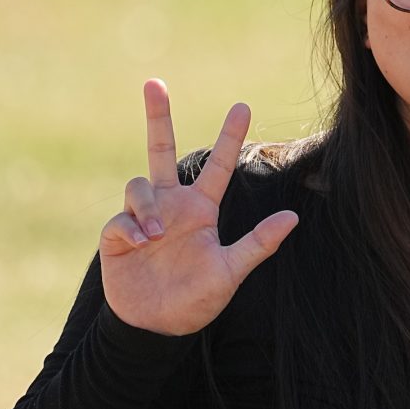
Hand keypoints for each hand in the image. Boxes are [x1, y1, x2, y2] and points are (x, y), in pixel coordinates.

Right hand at [98, 79, 298, 335]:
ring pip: (139, 185)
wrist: (157, 326)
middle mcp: (171, 205)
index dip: (229, 137)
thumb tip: (293, 217)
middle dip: (157, 116)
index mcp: (200, 209)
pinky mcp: (116, 235)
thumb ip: (258, 244)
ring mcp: (142, 217)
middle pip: (162, 150)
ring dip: (146, 207)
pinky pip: (119, 218)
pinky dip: (129, 227)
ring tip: (155, 236)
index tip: (243, 105)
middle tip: (154, 82)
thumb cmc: (197, 299)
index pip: (217, 165)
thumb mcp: (231, 271)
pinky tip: (140, 243)